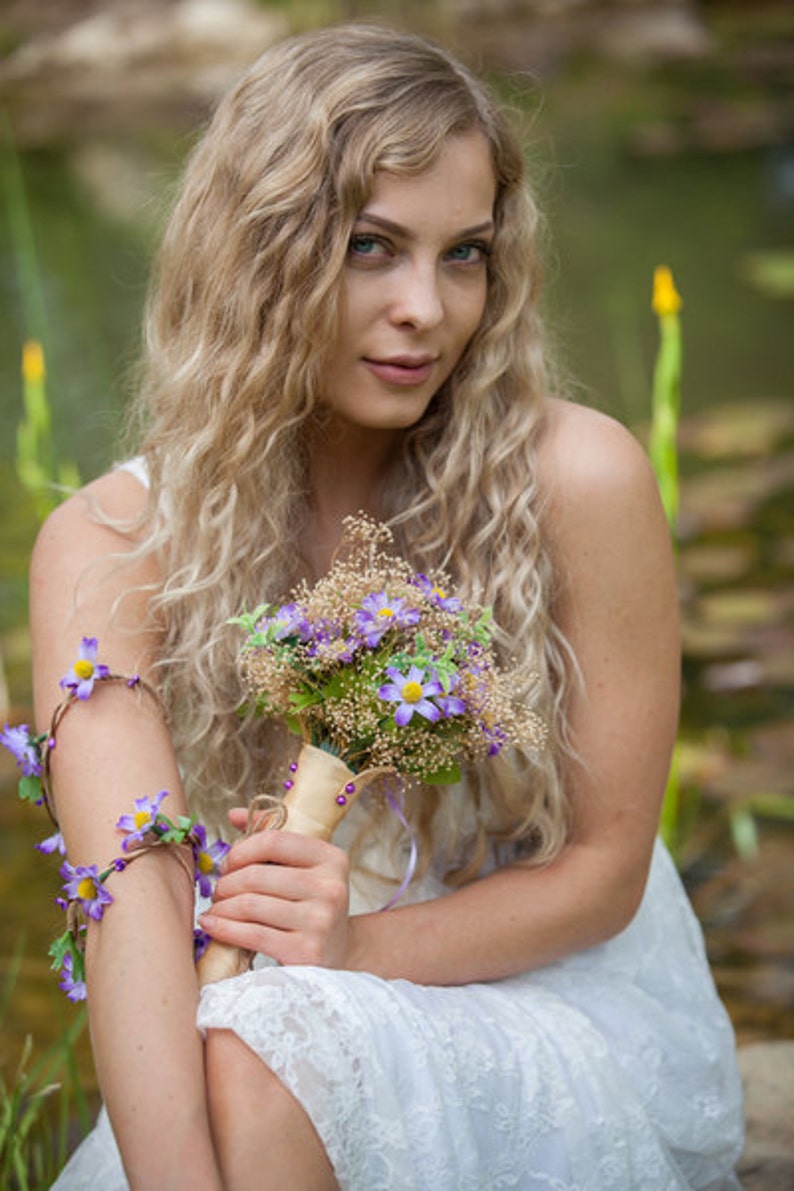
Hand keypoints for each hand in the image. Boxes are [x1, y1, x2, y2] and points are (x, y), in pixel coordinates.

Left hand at [198, 810, 351, 968]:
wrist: (339, 952)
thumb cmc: (312, 904)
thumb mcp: (303, 867)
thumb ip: (272, 836)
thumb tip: (234, 814)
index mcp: (331, 858)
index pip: (274, 841)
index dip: (242, 850)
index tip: (228, 863)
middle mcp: (330, 887)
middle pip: (257, 876)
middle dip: (227, 883)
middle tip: (218, 891)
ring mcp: (320, 921)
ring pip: (250, 905)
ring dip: (222, 907)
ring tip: (215, 909)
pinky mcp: (306, 952)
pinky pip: (252, 935)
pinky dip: (224, 928)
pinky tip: (212, 924)